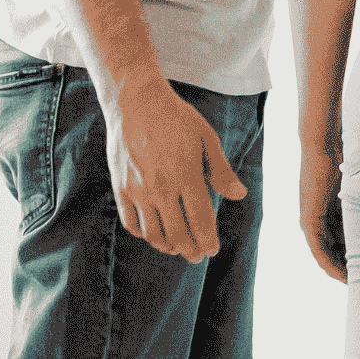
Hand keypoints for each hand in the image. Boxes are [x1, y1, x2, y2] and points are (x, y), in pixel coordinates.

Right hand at [105, 83, 245, 263]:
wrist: (136, 103)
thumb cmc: (177, 118)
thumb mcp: (207, 138)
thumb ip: (221, 170)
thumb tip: (238, 195)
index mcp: (187, 176)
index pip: (201, 220)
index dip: (207, 239)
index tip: (212, 250)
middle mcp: (162, 188)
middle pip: (177, 233)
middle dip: (190, 249)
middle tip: (197, 256)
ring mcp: (138, 190)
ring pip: (153, 233)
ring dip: (167, 246)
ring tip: (177, 248)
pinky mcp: (120, 188)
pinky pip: (131, 221)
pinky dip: (143, 234)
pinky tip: (153, 234)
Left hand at [298, 144, 347, 282]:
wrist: (323, 144)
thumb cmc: (342, 159)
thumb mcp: (356, 189)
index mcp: (325, 214)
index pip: (336, 246)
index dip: (350, 260)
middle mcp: (314, 222)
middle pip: (331, 255)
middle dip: (348, 269)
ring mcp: (309, 222)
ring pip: (324, 256)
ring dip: (340, 271)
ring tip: (358, 282)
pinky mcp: (309, 221)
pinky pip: (318, 251)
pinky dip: (329, 264)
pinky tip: (342, 274)